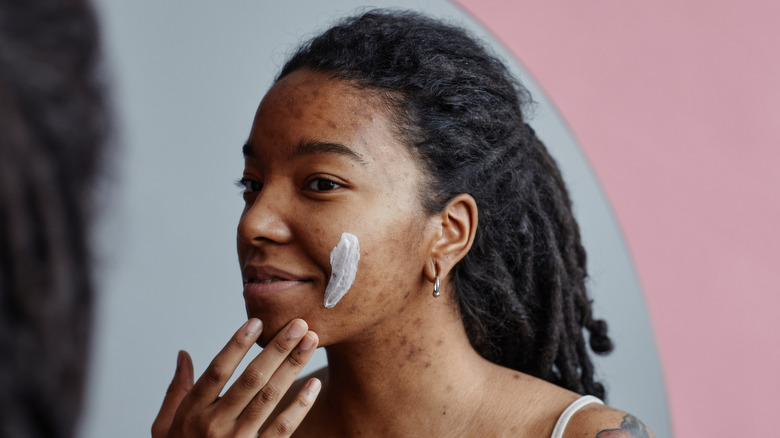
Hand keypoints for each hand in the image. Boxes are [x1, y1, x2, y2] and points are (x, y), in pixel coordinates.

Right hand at [152, 318, 320, 436]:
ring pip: (269, 398)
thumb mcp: (165, 426)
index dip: (237, 345)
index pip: (217, 371)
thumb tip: (183, 354)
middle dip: (277, 348)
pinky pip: (282, 429)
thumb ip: (176, 390)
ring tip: (310, 341)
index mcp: (191, 413)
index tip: (258, 322)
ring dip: (293, 367)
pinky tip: (313, 384)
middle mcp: (214, 425)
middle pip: (251, 380)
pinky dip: (300, 407)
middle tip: (298, 324)